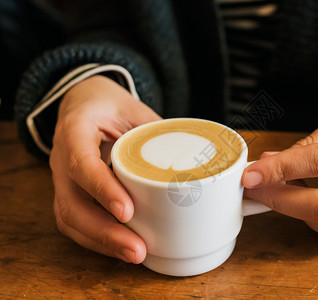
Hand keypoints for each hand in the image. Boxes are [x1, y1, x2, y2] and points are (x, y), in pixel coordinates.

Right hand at [50, 75, 161, 262]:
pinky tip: (121, 249)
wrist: (84, 103)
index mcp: (75, 129)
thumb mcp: (133, 108)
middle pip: (71, 203)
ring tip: (134, 255)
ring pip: (70, 219)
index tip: (127, 211)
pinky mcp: (69, 193)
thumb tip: (194, 159)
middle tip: (137, 249)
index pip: (81, 162)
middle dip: (104, 232)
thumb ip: (156, 131)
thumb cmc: (110, 105)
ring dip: (101, 242)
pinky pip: (75, 222)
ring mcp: (61, 178)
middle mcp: (61, 157)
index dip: (102, 189)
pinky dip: (97, 240)